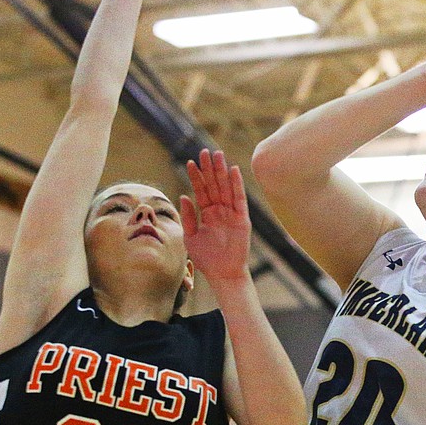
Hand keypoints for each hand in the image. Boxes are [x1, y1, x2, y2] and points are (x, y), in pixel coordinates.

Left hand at [181, 150, 250, 282]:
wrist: (223, 274)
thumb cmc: (207, 259)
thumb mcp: (191, 237)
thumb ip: (188, 217)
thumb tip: (183, 196)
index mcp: (207, 214)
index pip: (201, 190)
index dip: (196, 177)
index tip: (189, 162)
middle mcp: (220, 210)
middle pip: (214, 184)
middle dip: (208, 168)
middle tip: (203, 151)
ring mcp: (231, 213)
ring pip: (226, 187)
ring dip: (221, 171)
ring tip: (217, 154)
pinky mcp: (242, 218)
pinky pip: (239, 198)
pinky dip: (237, 184)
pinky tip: (233, 170)